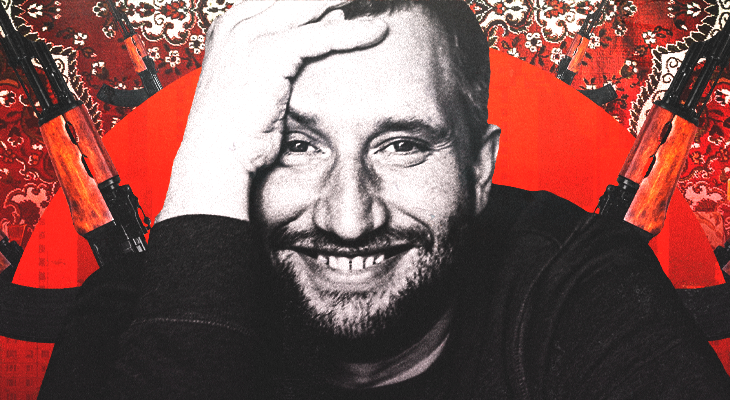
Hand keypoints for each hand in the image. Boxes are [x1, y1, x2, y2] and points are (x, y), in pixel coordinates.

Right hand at [157, 1, 387, 222]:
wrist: (217, 154)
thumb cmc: (240, 126)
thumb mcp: (265, 78)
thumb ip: (293, 46)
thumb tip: (332, 20)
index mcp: (232, 25)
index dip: (314, 0)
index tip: (343, 1)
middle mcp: (238, 23)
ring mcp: (250, 36)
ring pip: (311, 6)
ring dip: (347, 1)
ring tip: (376, 1)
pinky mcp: (268, 54)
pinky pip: (321, 37)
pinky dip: (352, 34)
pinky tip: (378, 31)